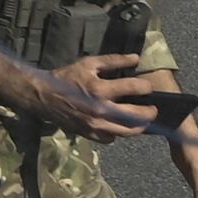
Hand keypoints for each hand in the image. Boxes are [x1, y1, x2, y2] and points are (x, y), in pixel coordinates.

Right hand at [45, 57, 182, 139]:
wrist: (44, 96)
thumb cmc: (67, 77)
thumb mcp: (89, 63)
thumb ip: (114, 60)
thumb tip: (136, 58)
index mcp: (100, 89)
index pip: (133, 88)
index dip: (146, 87)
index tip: (148, 88)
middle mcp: (100, 110)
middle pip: (135, 116)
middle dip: (149, 112)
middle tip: (153, 109)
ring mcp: (95, 125)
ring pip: (127, 132)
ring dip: (139, 127)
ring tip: (143, 120)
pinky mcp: (90, 134)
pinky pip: (112, 138)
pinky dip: (119, 133)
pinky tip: (120, 125)